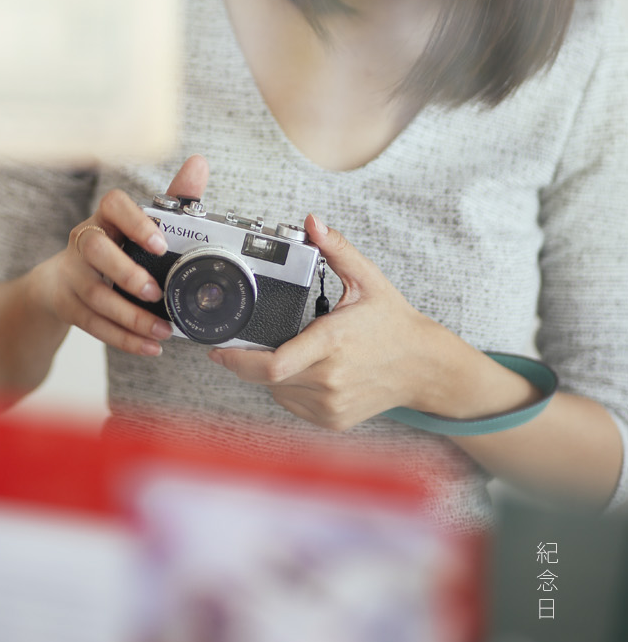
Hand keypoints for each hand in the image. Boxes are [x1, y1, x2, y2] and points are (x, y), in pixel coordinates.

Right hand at [29, 155, 210, 357]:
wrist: (59, 284)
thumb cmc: (112, 248)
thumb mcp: (140, 224)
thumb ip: (173, 199)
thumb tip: (199, 162)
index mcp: (105, 218)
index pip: (113, 205)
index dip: (135, 222)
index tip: (160, 242)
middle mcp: (83, 241)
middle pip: (95, 249)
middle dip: (126, 272)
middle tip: (156, 292)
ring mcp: (71, 274)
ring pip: (95, 294)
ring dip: (130, 316)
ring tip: (161, 330)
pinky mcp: (67, 304)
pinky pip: (92, 324)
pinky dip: (122, 338)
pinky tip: (148, 346)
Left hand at [207, 215, 438, 430]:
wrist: (424, 367)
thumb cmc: (394, 323)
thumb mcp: (368, 279)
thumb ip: (337, 248)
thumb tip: (312, 222)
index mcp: (332, 343)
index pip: (273, 364)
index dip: (237, 360)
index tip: (218, 350)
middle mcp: (330, 379)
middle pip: (267, 378)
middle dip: (246, 361)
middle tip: (237, 345)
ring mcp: (331, 404)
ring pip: (277, 392)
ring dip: (268, 374)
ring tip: (285, 349)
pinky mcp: (333, 419)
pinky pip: (293, 403)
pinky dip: (287, 387)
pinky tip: (301, 369)